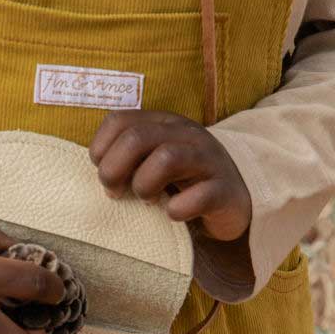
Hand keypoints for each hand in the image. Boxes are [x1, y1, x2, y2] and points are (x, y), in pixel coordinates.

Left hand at [89, 109, 251, 242]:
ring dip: (145, 185)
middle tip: (116, 193)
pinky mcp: (225, 190)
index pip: (119, 120)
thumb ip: (127, 157)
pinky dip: (178, 209)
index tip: (103, 173)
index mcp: (162, 123)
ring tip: (148, 200)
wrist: (234, 198)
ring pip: (166, 158)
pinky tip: (173, 213)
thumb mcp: (152, 159)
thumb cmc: (182, 180)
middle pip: (136, 138)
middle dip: (114, 169)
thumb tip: (100, 171)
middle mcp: (185, 134)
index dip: (101, 148)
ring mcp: (208, 159)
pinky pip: (200, 196)